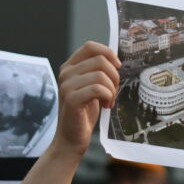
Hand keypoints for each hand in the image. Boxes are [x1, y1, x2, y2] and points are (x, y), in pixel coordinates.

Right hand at [53, 42, 119, 157]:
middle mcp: (66, 73)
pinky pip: (98, 89)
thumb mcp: (92, 87)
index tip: (118, 67)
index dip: (109, 53)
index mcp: (70, 67)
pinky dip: (108, 97)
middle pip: (101, 60)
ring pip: (101, 75)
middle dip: (114, 76)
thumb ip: (98, 72)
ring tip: (108, 101)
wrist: (71, 138)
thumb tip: (116, 59)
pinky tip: (105, 106)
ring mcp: (66, 85)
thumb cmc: (84, 112)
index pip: (91, 46)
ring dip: (112, 90)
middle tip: (113, 92)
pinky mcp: (71, 99)